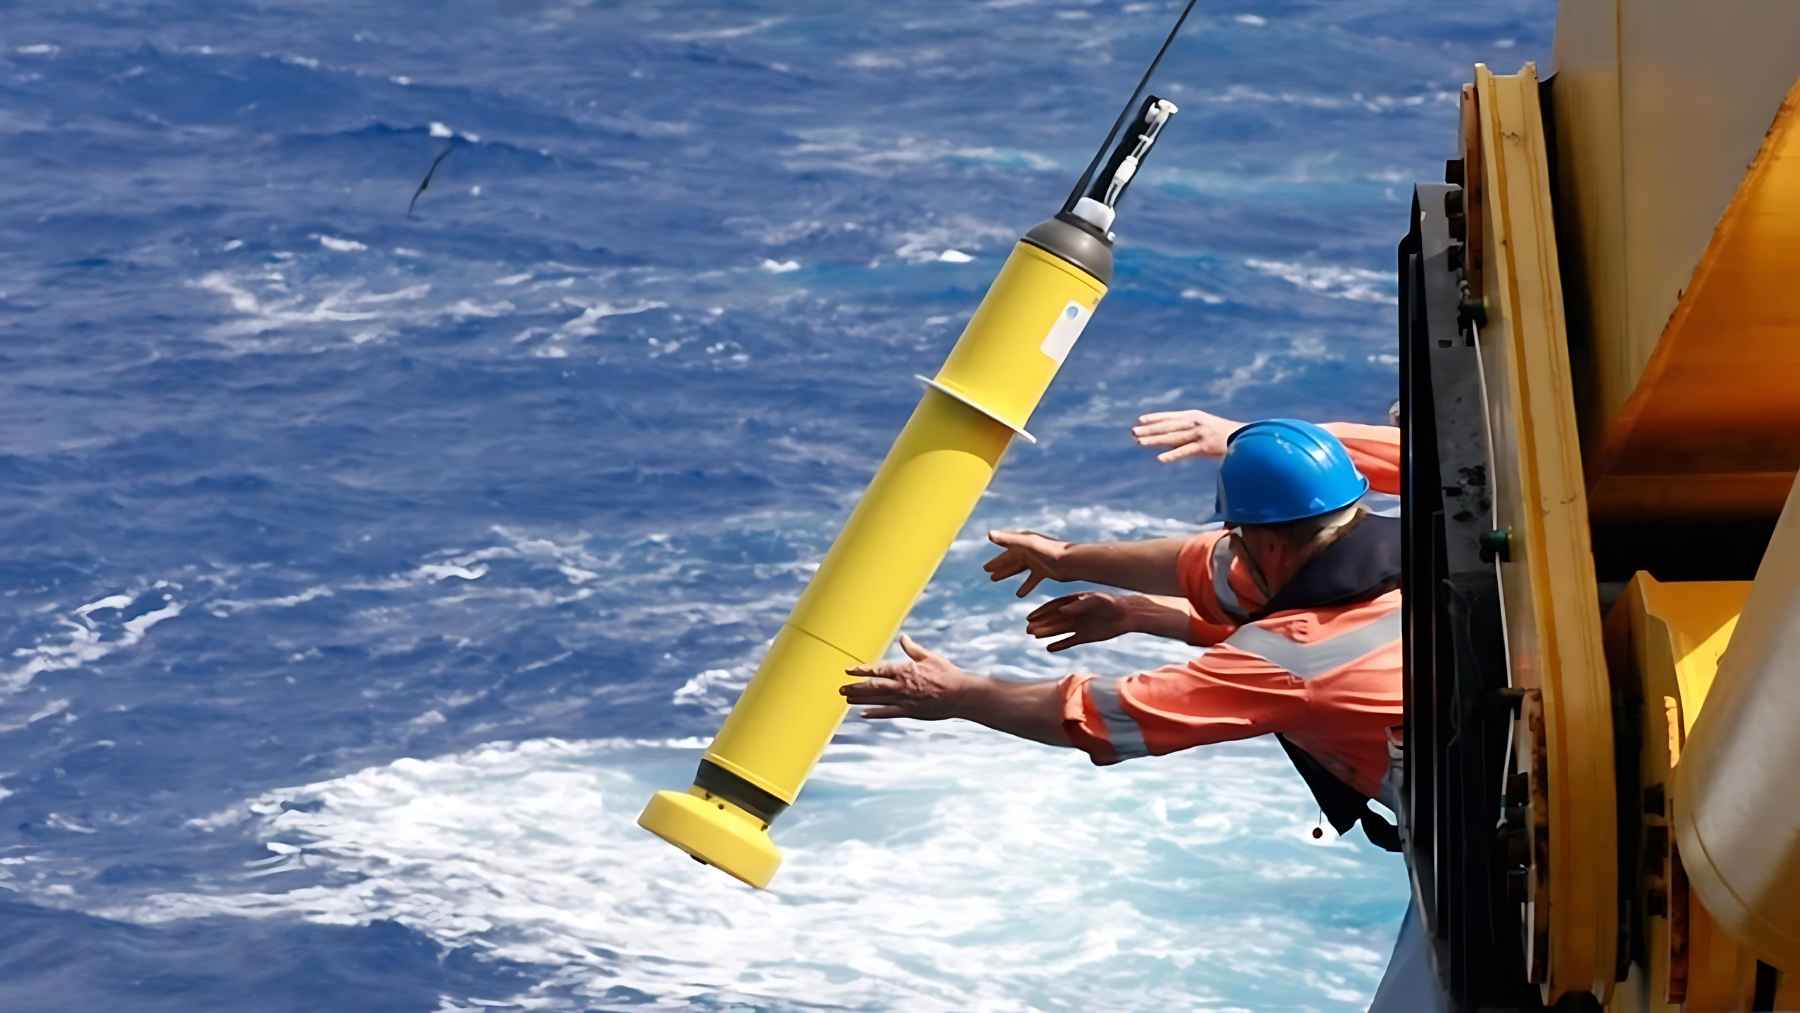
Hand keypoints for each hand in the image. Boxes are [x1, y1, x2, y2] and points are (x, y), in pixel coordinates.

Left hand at [840, 634, 973, 720]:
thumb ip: (913, 649)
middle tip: (841, 688)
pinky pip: (888, 713)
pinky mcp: (910, 712)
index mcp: (905, 670)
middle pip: (873, 686)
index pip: (878, 669)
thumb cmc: (946, 673)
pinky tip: (864, 714)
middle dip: (855, 687)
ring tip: (847, 698)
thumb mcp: (930, 657)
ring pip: (877, 700)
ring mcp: (904, 700)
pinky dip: (875, 713)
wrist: (960, 695)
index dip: (861, 669)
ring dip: (860, 699)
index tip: (849, 669)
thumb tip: (903, 637)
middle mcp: (901, 686)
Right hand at [983, 529, 1073, 597]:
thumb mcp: (1027, 544)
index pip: (1006, 549)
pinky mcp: (1045, 571)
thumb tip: (989, 534)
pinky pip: (1032, 579)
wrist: (1073, 562)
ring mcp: (1038, 561)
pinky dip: (1025, 586)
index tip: (985, 567)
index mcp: (1025, 542)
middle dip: (999, 565)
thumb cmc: (1051, 552)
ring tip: (994, 579)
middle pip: (1011, 558)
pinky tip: (1019, 595)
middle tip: (987, 572)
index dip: (996, 559)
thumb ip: (1008, 540)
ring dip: (1007, 573)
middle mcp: (1030, 550)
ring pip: (1019, 568)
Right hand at [1026, 592, 1131, 651]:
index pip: (1054, 607)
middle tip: (1027, 630)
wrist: (1127, 615)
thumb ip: (1080, 605)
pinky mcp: (1085, 636)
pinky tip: (1048, 648)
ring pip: (1058, 630)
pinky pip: (1069, 641)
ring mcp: (1078, 625)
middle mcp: (1073, 613)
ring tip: (1033, 636)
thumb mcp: (1097, 601)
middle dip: (1040, 624)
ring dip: (1046, 633)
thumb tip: (1061, 610)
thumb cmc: (1112, 604)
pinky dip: (1059, 645)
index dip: (1041, 612)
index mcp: (1074, 602)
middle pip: (1053, 619)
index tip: (1030, 617)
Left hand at [1131, 408, 1244, 462]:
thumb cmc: (1223, 436)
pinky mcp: (1205, 447)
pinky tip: (1160, 458)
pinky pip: (1185, 451)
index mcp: (1194, 416)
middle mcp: (1195, 423)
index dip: (1155, 418)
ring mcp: (1199, 434)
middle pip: (1168, 426)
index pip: (1170, 417)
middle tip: (1133, 432)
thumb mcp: (1204, 429)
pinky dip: (1172, 455)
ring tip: (1139, 442)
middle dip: (1149, 430)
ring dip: (1155, 440)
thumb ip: (1186, 433)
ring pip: (1172, 437)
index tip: (1140, 420)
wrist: (1246, 439)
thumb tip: (1166, 441)